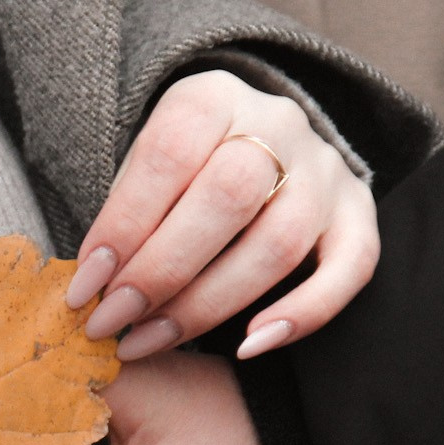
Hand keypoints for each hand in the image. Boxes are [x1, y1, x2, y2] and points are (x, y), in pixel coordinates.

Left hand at [67, 69, 378, 360]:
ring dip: (208, 305)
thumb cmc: (178, 174)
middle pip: (228, 197)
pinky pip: (350, 269)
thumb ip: (122, 218)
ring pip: (279, 242)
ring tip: (152, 341)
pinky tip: (250, 346)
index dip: (123, 226)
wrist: (258, 147)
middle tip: (112, 323)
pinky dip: (302, 314)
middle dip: (160, 272)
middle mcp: (279, 124)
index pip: (168, 154)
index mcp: (213, 98)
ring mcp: (325, 170)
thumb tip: (87, 292)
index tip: (83, 288)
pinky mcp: (359, 214)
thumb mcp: (141, 170)